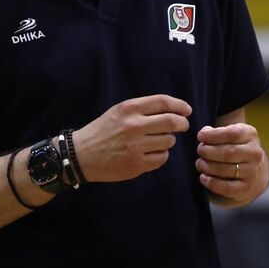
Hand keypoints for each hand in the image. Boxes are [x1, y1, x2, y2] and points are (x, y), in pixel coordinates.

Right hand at [72, 94, 190, 182]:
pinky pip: (162, 158)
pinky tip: (151, 153)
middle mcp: (133, 126)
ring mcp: (135, 146)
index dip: (180, 105)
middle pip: (172, 122)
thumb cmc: (103, 130)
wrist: (81, 155)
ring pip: (169, 141)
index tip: (187, 110)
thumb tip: (174, 110)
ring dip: (169, 141)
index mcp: (129, 109)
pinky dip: (161, 155)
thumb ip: (143, 109)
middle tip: (183, 126)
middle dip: (182, 124)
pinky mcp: (136, 164)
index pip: (163, 102)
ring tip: (157, 141)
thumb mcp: (119, 111)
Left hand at [195, 123, 268, 205]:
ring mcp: (252, 172)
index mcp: (251, 135)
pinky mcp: (245, 189)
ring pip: (225, 169)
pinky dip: (211, 182)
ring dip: (207, 166)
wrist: (255, 172)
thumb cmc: (237, 148)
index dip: (214, 135)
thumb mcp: (232, 135)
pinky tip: (204, 177)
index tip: (200, 136)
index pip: (233, 134)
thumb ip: (218, 131)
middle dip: (208, 151)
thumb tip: (204, 133)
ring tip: (200, 164)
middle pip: (228, 152)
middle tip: (200, 150)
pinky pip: (225, 187)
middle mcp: (255, 154)